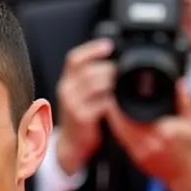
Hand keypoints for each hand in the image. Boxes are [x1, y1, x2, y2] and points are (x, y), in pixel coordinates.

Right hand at [54, 37, 115, 174]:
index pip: (74, 59)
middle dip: (109, 69)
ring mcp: (72, 105)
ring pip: (95, 84)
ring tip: (123, 85)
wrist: (72, 144)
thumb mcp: (80, 95)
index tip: (109, 46)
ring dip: (113, 83)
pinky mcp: (81, 118)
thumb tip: (116, 62)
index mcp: (66, 82)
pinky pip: (101, 103)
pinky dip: (113, 101)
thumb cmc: (81, 117)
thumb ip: (90, 79)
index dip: (92, 49)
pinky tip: (119, 101)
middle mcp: (66, 90)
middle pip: (89, 70)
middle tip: (124, 71)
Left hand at [106, 80, 190, 190]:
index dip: (120, 107)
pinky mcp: (136, 159)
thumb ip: (186, 101)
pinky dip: (119, 132)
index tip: (115, 95)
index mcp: (163, 133)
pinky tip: (118, 122)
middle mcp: (149, 144)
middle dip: (112, 113)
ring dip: (113, 122)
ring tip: (111, 108)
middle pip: (120, 127)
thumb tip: (180, 83)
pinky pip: (123, 142)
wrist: (186, 174)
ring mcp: (140, 154)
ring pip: (119, 135)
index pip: (134, 118)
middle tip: (109, 99)